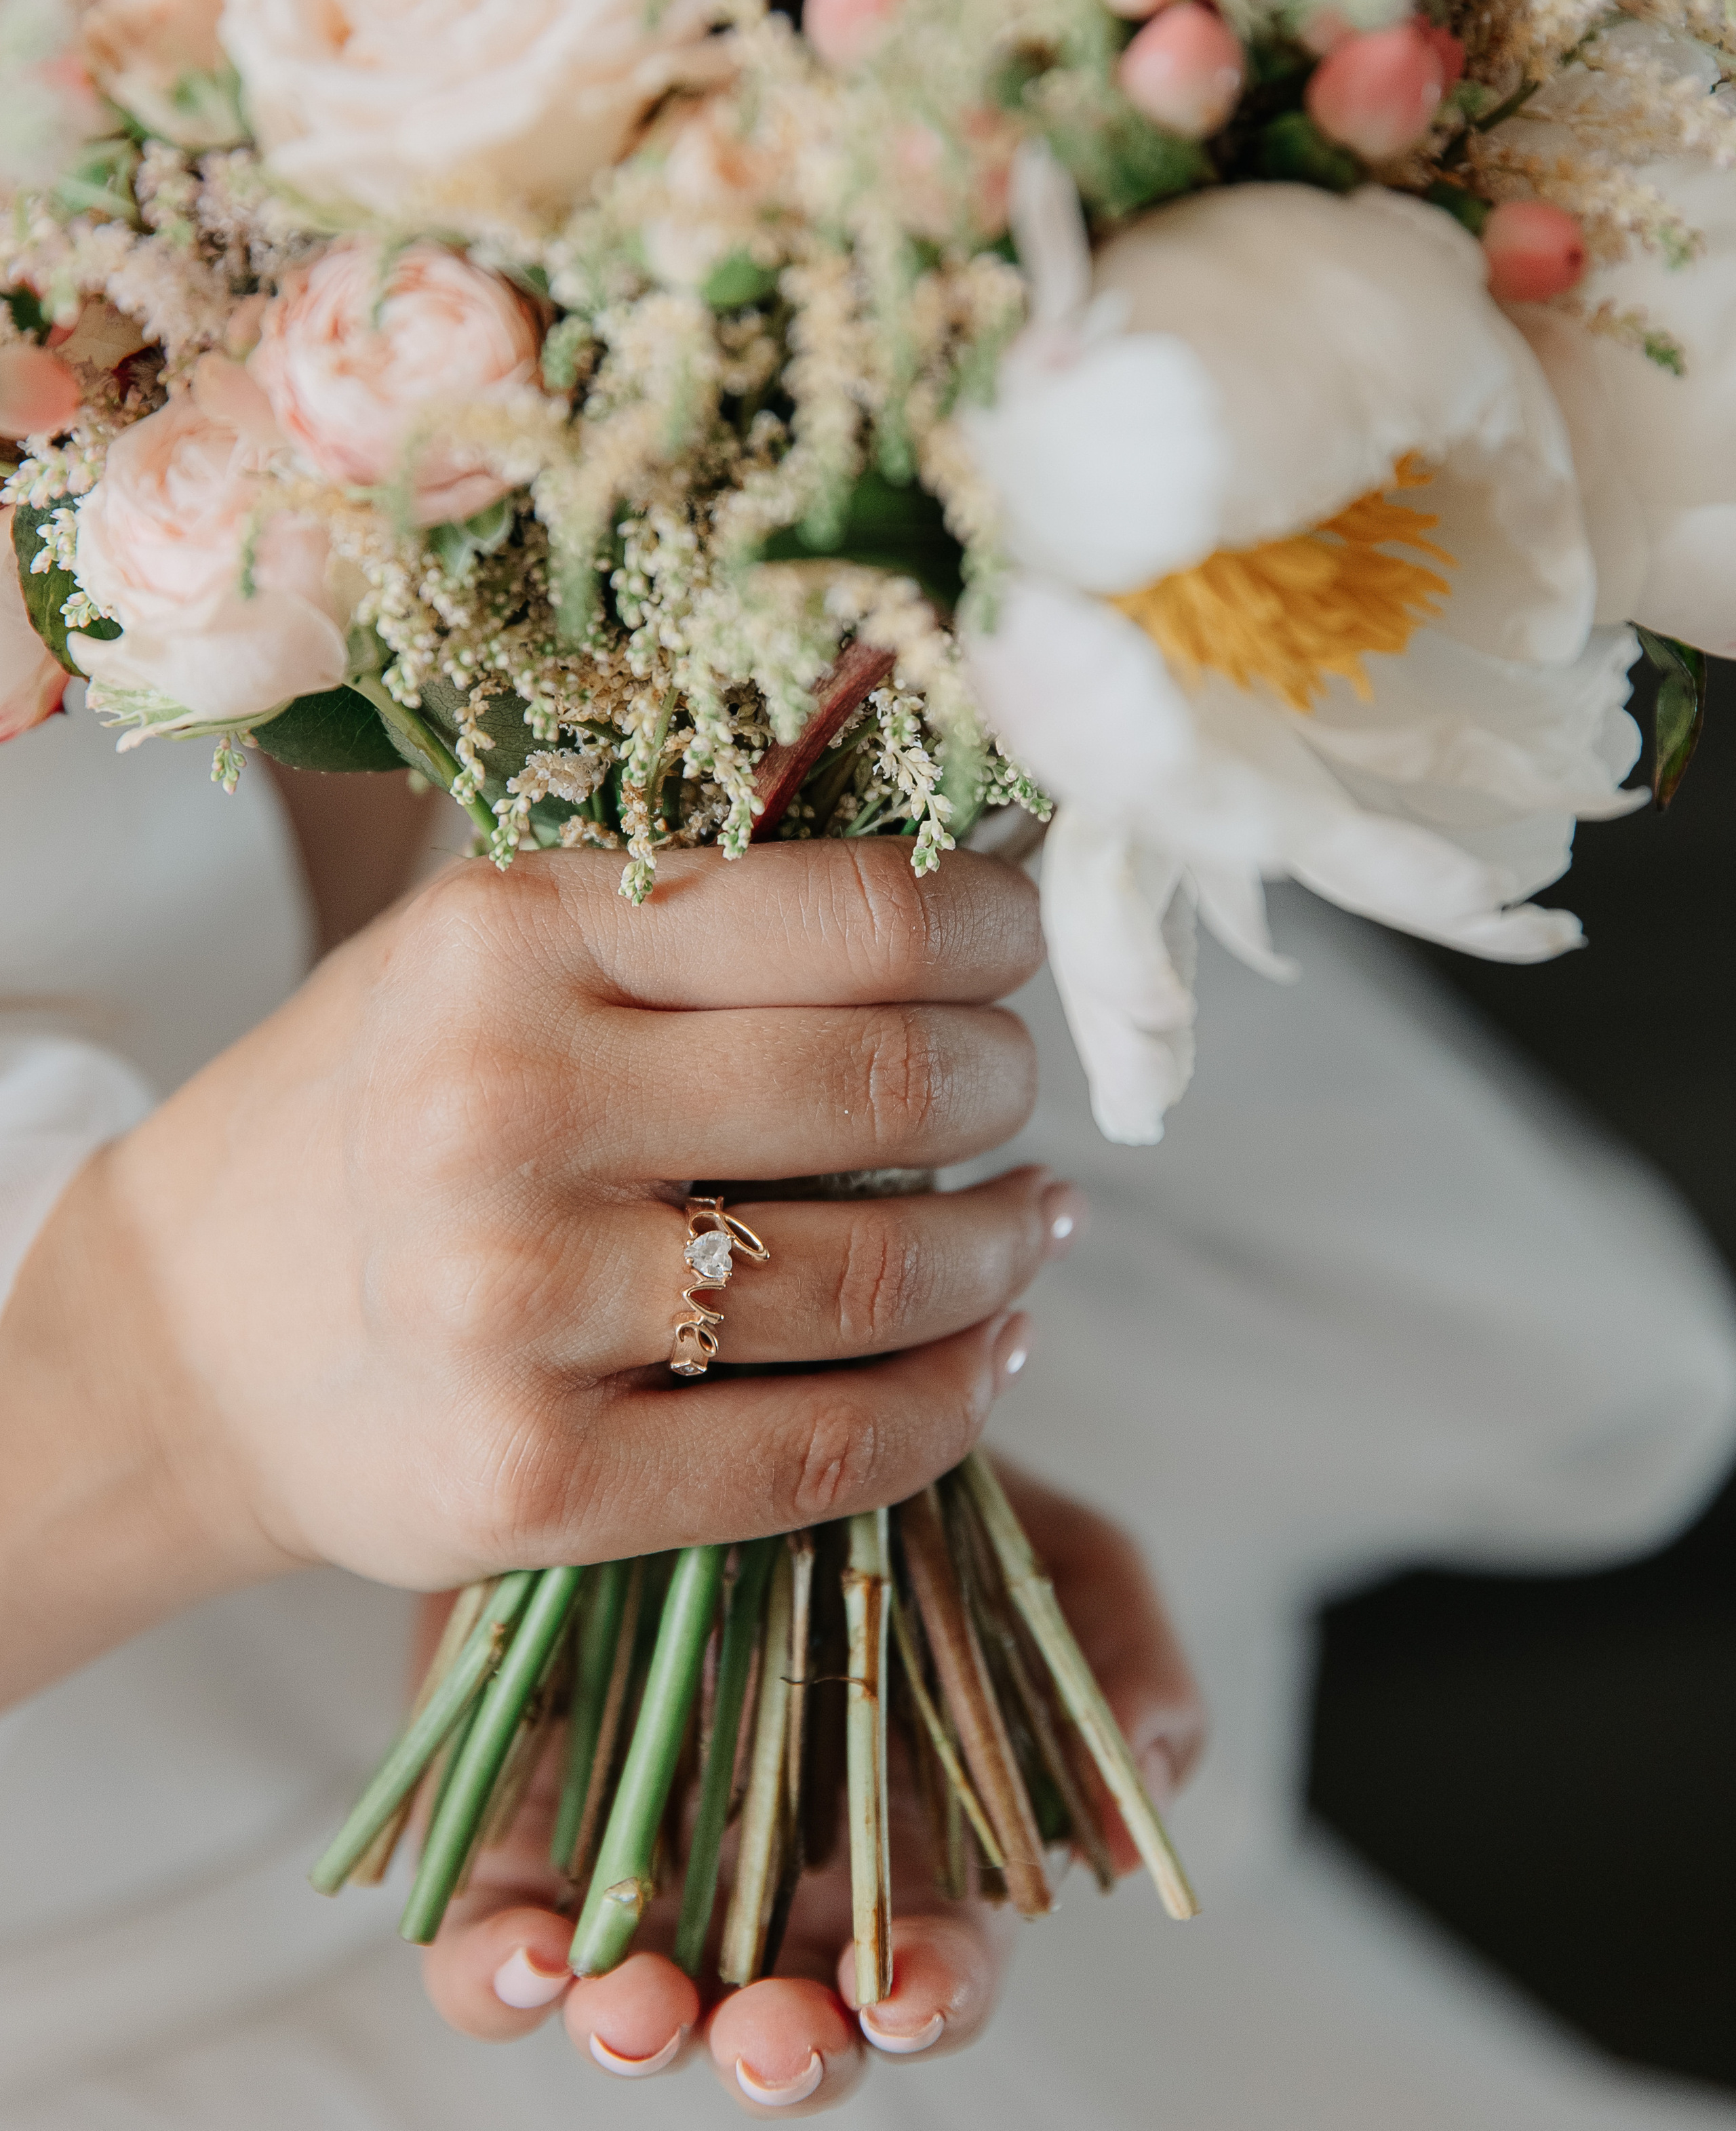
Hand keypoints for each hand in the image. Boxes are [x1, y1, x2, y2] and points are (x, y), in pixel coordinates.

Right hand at [0, 842, 1051, 1699]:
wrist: (185, 1341)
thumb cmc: (380, 1115)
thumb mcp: (489, 959)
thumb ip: (688, 921)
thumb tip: (961, 896)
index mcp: (508, 939)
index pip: (848, 912)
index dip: (989, 923)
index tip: (1020, 936)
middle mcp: (505, 1107)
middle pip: (888, 1084)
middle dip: (1004, 1081)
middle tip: (1014, 1086)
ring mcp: (516, 1306)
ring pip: (881, 1276)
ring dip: (1004, 1247)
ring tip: (1026, 1221)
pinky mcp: (536, 1483)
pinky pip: (828, 1450)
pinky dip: (955, 1402)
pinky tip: (990, 1351)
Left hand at [420, 1462, 1203, 2112]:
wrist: (726, 1392)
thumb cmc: (906, 1483)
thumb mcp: (1035, 1540)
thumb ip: (1114, 1660)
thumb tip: (1132, 1827)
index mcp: (906, 1847)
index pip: (931, 1965)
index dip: (931, 1996)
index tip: (908, 1992)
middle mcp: (772, 1883)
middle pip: (786, 2019)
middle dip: (787, 2054)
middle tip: (774, 2040)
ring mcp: (642, 1861)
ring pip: (634, 2000)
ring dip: (637, 2028)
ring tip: (630, 2007)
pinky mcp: (518, 1820)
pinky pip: (493, 1937)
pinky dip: (498, 1973)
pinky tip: (521, 1953)